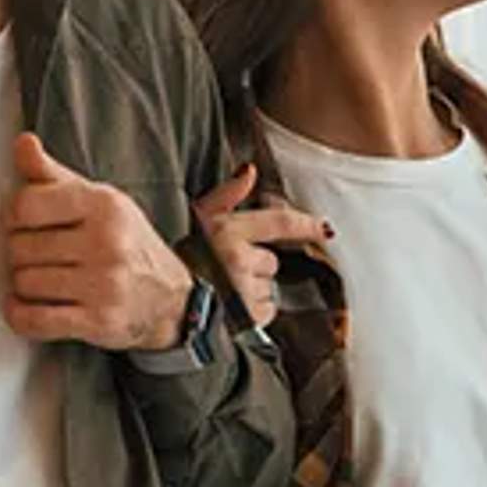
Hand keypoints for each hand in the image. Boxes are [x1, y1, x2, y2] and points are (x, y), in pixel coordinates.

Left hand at [3, 131, 198, 350]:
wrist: (170, 297)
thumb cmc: (127, 243)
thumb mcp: (97, 200)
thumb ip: (53, 175)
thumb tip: (24, 144)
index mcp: (103, 205)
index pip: (26, 205)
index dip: (12, 217)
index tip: (20, 224)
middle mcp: (107, 243)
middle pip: (19, 247)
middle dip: (18, 254)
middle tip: (36, 256)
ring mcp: (104, 284)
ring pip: (24, 284)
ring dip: (23, 286)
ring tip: (42, 279)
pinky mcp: (99, 321)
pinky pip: (34, 320)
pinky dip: (20, 315)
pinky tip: (27, 305)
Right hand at [192, 164, 329, 331]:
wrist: (161, 303)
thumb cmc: (181, 260)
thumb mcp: (198, 220)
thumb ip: (227, 195)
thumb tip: (250, 171)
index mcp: (227, 232)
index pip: (279, 223)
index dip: (305, 224)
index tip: (325, 228)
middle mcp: (237, 259)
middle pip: (270, 263)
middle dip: (256, 267)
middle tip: (228, 272)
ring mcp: (243, 289)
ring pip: (269, 288)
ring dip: (254, 290)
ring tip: (226, 291)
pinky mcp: (246, 316)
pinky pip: (266, 311)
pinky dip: (254, 312)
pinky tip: (232, 308)